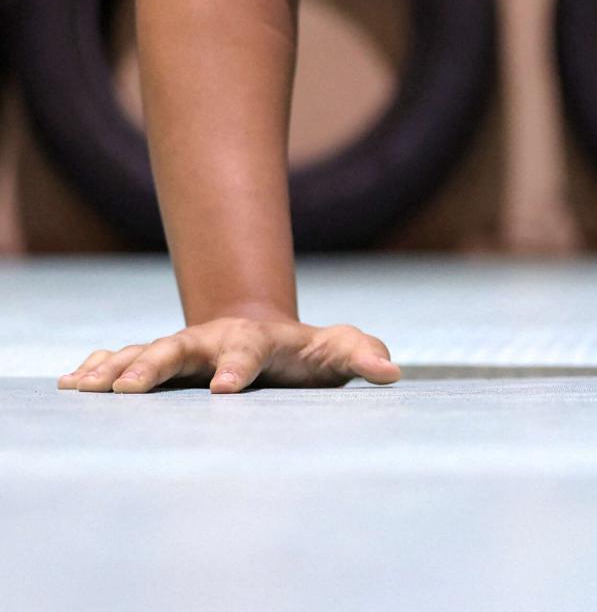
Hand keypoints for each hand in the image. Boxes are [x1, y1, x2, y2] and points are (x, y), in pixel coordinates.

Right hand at [55, 316, 401, 392]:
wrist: (267, 335)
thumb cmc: (307, 351)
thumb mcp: (339, 349)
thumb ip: (363, 354)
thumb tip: (392, 371)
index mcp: (257, 339)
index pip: (248, 349)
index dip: (237, 367)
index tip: (224, 389)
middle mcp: (211, 340)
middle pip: (180, 348)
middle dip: (154, 366)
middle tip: (128, 391)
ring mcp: (183, 350)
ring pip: (144, 354)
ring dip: (115, 369)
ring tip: (84, 387)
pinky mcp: (161, 364)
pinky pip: (125, 362)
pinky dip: (99, 369)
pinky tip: (73, 382)